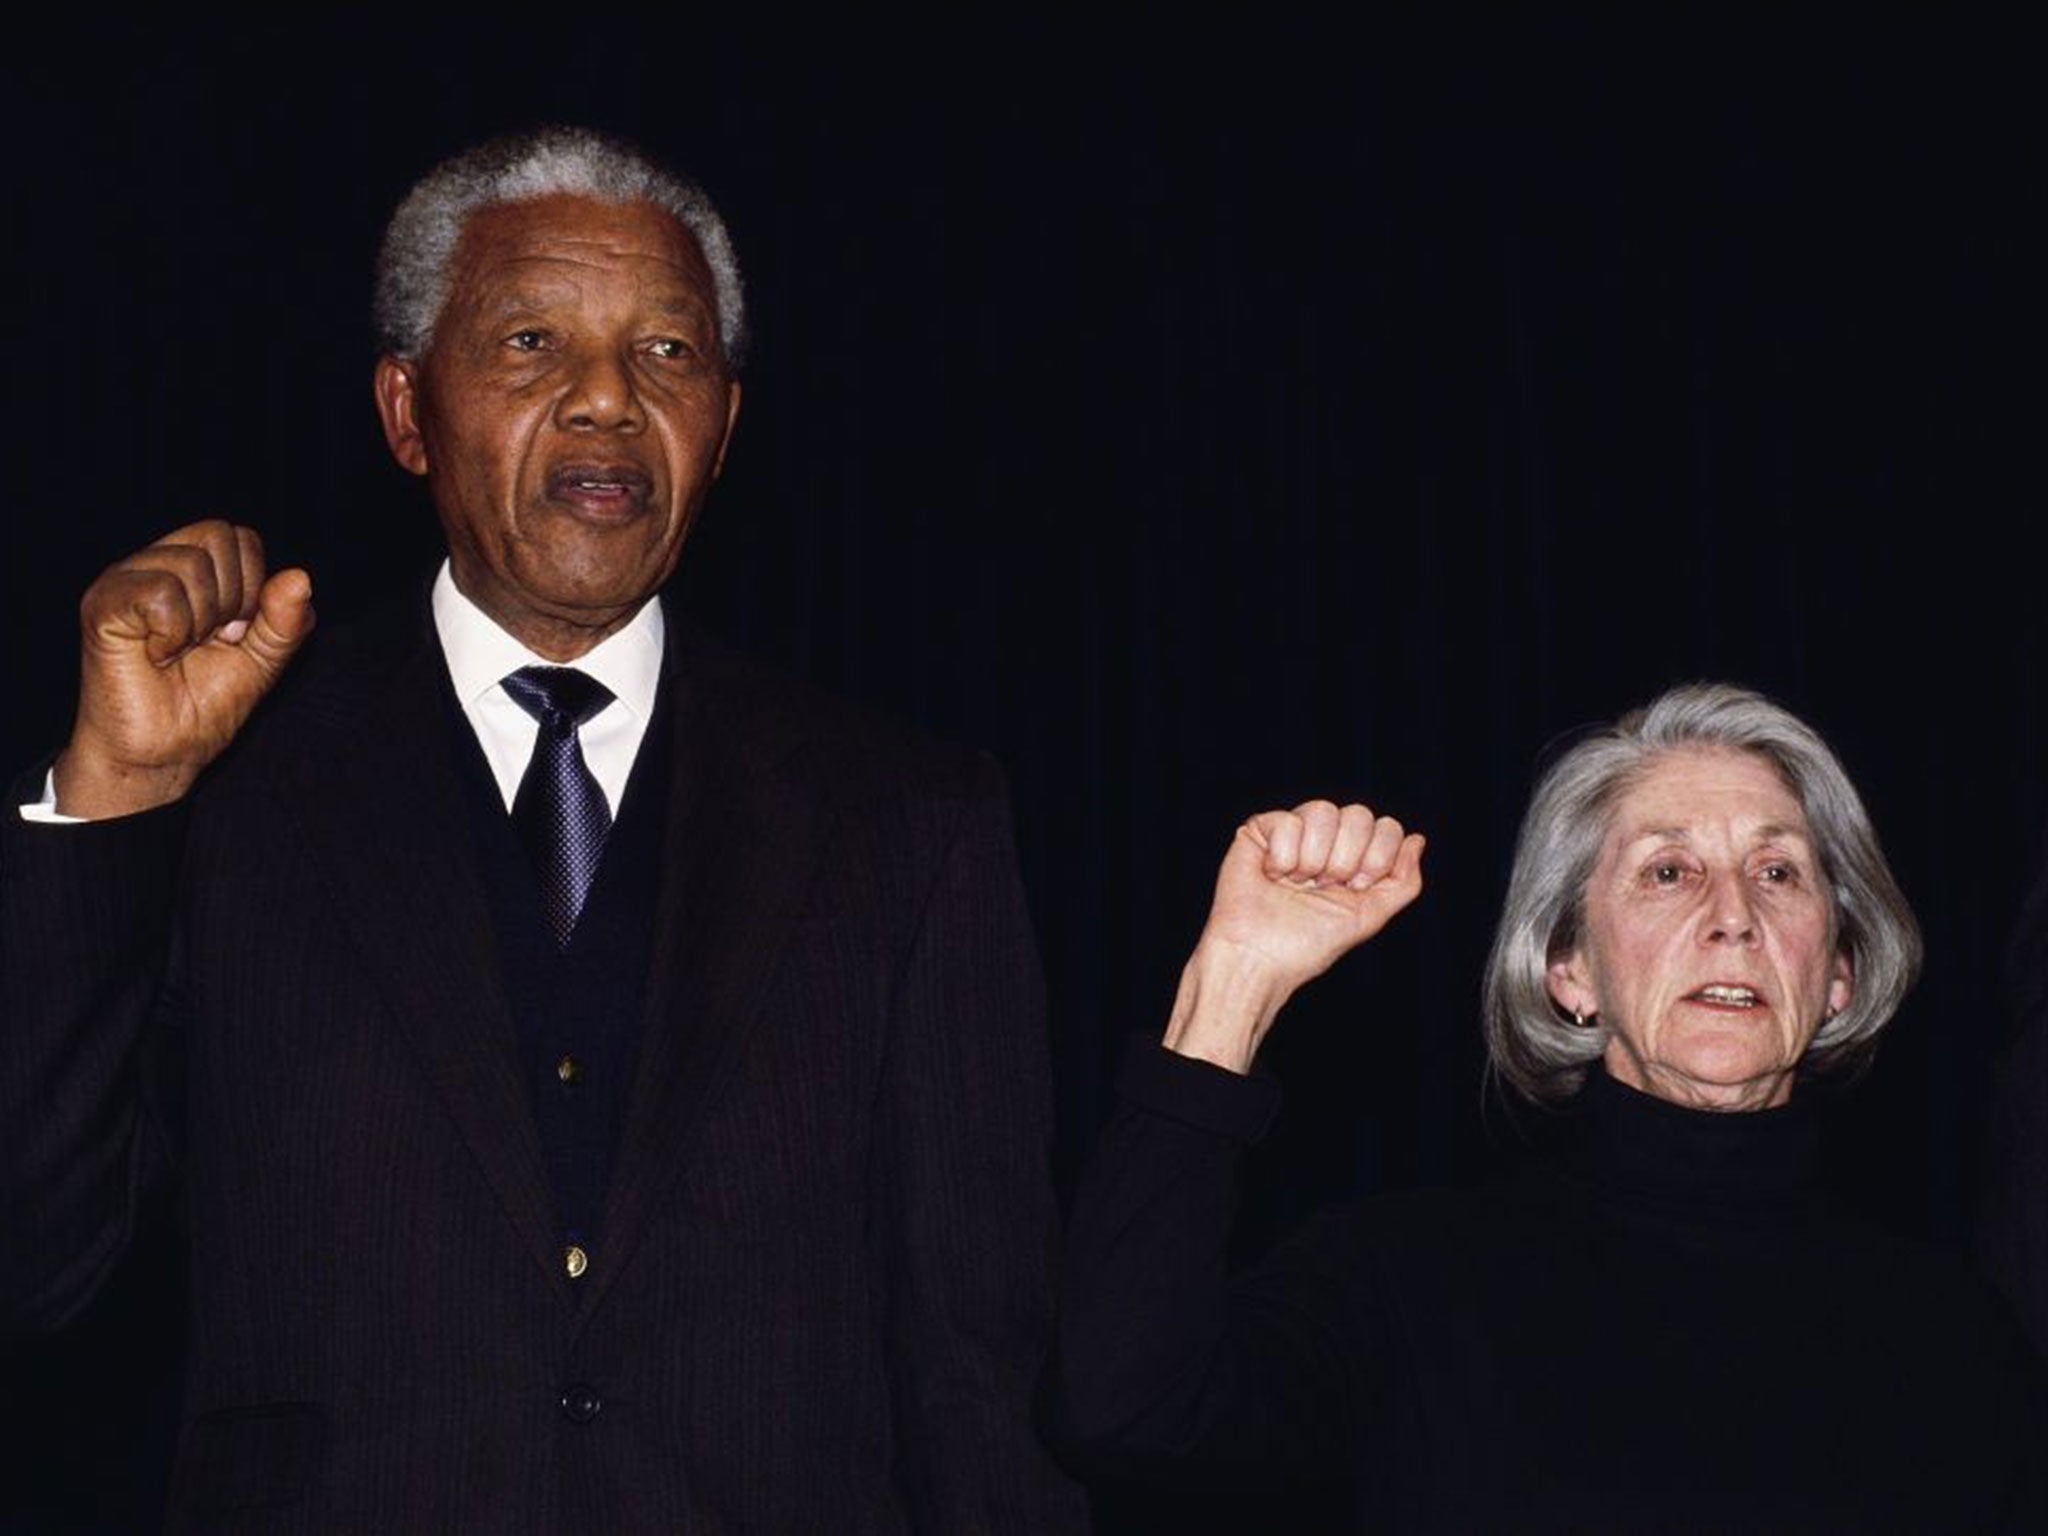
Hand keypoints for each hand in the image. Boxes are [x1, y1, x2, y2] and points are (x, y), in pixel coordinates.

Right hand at [53, 521, 314, 818]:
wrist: (163, 754)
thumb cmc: (203, 705)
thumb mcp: (263, 660)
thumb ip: (285, 621)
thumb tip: (300, 576)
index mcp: (192, 569)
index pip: (240, 537)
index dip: (254, 586)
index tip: (235, 633)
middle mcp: (155, 564)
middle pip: (217, 535)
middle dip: (231, 599)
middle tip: (206, 642)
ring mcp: (124, 580)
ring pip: (191, 564)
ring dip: (201, 622)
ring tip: (177, 651)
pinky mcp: (102, 604)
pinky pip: (160, 592)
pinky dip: (173, 632)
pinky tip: (155, 654)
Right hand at [1164, 801, 1424, 1072]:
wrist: (1261, 957)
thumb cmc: (1309, 944)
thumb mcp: (1370, 915)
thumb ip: (1403, 881)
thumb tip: (1417, 840)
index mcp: (1353, 856)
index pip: (1386, 827)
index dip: (1376, 858)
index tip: (1354, 889)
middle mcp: (1325, 840)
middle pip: (1359, 814)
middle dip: (1345, 859)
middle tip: (1324, 887)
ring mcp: (1293, 832)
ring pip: (1324, 810)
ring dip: (1313, 858)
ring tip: (1296, 884)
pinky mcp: (1259, 830)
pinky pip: (1288, 821)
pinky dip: (1282, 857)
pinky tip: (1272, 876)